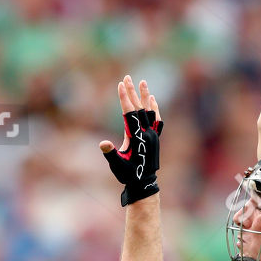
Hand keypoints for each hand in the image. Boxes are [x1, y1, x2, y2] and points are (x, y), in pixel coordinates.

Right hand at [100, 76, 162, 205]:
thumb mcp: (117, 165)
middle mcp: (147, 132)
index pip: (130, 113)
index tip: (121, 84)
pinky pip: (157, 119)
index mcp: (137, 137)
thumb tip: (103, 144)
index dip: (124, 98)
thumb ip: (110, 153)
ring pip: (150, 111)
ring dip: (145, 96)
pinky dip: (155, 108)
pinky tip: (152, 100)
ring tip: (142, 82)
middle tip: (127, 77)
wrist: (144, 183)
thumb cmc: (128, 175)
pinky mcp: (155, 137)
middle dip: (132, 92)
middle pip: (139, 107)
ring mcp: (153, 134)